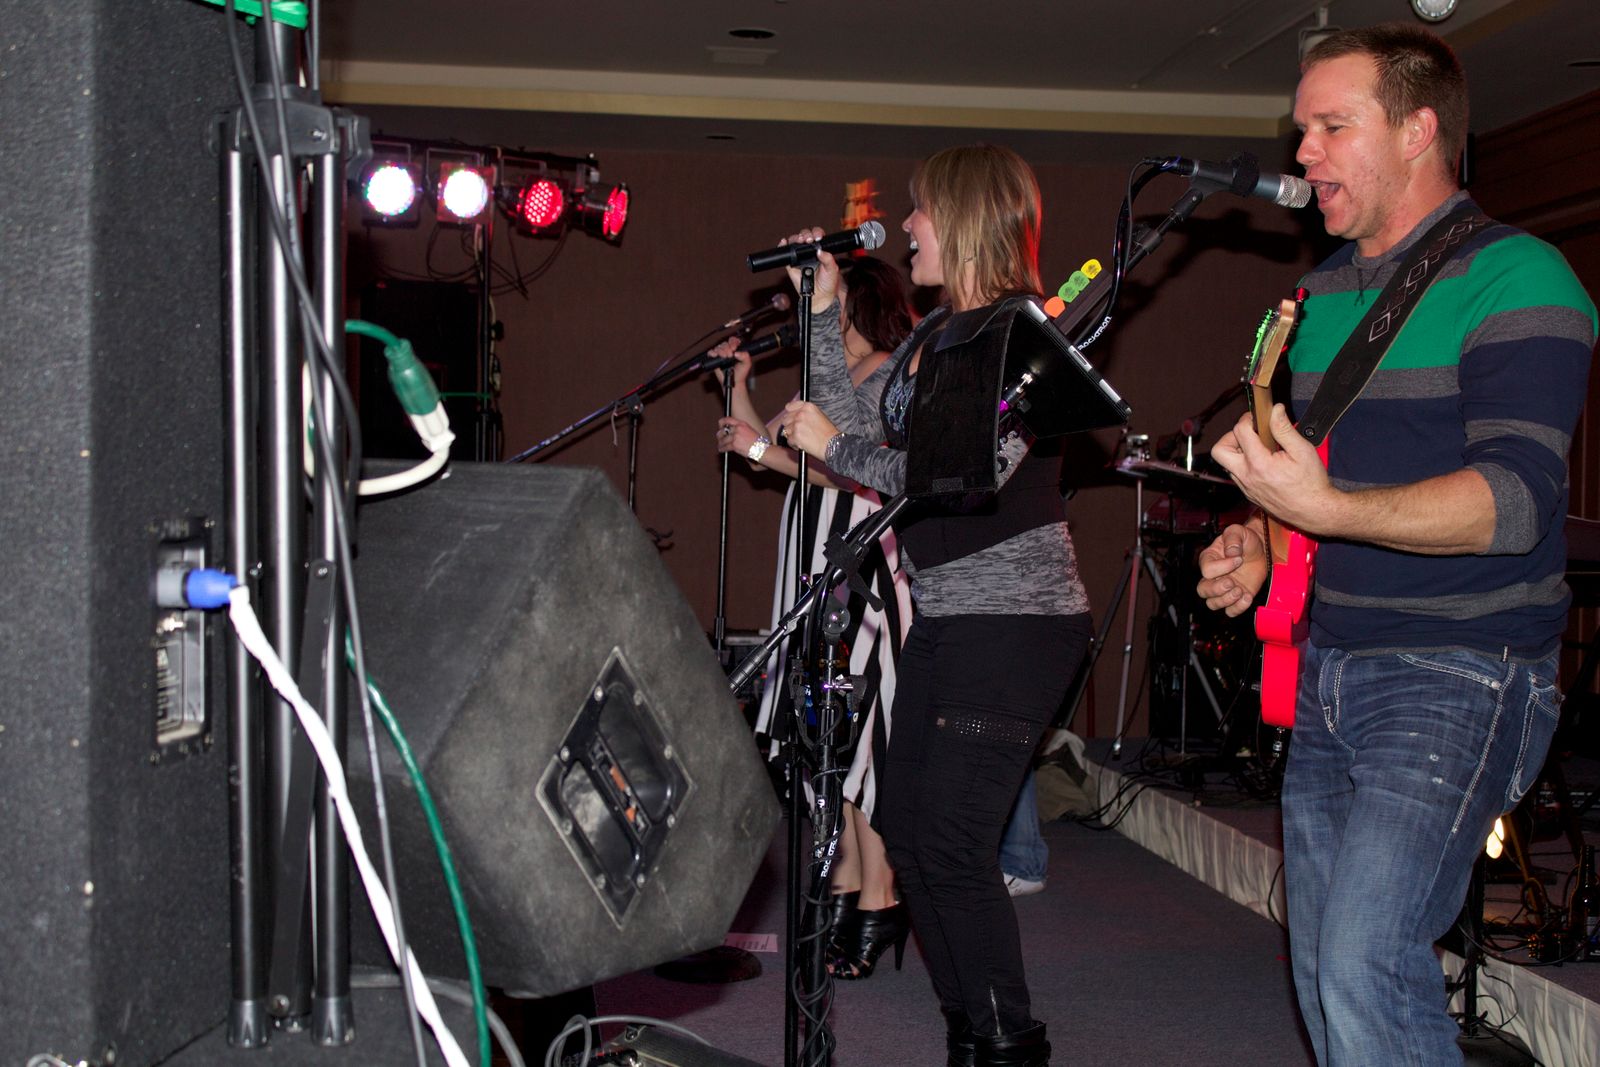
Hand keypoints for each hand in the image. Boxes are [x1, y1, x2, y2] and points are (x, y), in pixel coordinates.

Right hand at [711, 339, 751, 389]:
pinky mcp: (715, 359)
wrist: (734, 382)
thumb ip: (745, 356)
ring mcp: (721, 355)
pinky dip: (712, 353)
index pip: (733, 340)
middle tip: (730, 356)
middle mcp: (728, 351)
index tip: (734, 348)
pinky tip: (716, 356)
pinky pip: (711, 352)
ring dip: (721, 351)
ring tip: (725, 357)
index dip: (733, 342)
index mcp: (736, 349)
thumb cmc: (741, 373)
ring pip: (718, 347)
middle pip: (725, 343)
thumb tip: (736, 353)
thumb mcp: (747, 363)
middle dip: (727, 348)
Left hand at [715, 417, 763, 459]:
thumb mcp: (749, 431)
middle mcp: (738, 428)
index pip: (728, 420)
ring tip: (720, 446)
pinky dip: (722, 449)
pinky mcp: (734, 444)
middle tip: (719, 438)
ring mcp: (736, 436)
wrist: (761, 449)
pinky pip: (725, 446)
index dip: (722, 423)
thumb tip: (730, 433)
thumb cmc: (757, 442)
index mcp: (742, 424)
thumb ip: (740, 430)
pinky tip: (721, 450)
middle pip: (723, 430)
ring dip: (720, 443)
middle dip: (720, 435)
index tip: (720, 426)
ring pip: (723, 440)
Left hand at [777, 400, 839, 460]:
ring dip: (792, 436)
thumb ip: (805, 414)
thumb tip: (793, 416)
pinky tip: (803, 444)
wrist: (833, 444)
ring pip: (786, 430)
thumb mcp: (819, 416)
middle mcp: (801, 414)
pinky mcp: (795, 436)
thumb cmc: (828, 433)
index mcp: (808, 407)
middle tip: (798, 432)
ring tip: (803, 439)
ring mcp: (797, 425)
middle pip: (785, 419)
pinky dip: (794, 444)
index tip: (791, 418)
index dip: (789, 413)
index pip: (790, 407)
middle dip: (790, 426)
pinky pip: (789, 440)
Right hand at [780, 227, 841, 312]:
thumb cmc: (827, 283)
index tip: (817, 238)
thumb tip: (820, 250)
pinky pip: (785, 253)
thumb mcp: (832, 269)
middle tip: (808, 239)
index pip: (816, 236)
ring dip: (795, 238)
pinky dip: (783, 245)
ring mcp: (799, 257)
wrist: (819, 296)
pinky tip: (784, 242)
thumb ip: (828, 258)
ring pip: (795, 242)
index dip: (816, 234)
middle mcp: (809, 252)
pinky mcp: (791, 264)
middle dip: (805, 234)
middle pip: (804, 236)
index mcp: (820, 250)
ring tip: (799, 241)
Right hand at [1196, 521, 1268, 616]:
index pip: (1207, 570)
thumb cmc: (1246, 539)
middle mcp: (1213, 577)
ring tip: (1241, 590)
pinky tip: (1248, 597)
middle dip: (1217, 589)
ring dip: (1226, 600)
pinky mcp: (1236, 598)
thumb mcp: (1238, 531)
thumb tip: (1231, 553)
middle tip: (1232, 582)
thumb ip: (1233, 538)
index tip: (1238, 559)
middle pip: (1203, 590)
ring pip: (1213, 604)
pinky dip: (1238, 608)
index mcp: (1209, 559)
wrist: (1261, 549)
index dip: (1222, 567)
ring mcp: (1224, 589)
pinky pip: (1230, 611)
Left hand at [1210, 405, 1333, 534]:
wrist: (1314, 511)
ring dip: (1237, 451)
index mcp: (1259, 464)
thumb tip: (1275, 410)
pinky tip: (1262, 461)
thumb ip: (1284, 429)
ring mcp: (1246, 487)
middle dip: (1230, 437)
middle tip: (1248, 433)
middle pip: (1219, 451)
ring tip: (1258, 446)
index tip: (1255, 417)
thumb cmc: (1311, 484)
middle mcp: (1247, 477)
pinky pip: (1236, 475)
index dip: (1247, 419)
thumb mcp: (1302, 450)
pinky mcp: (1248, 494)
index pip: (1240, 432)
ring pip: (1226, 464)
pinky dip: (1243, 464)